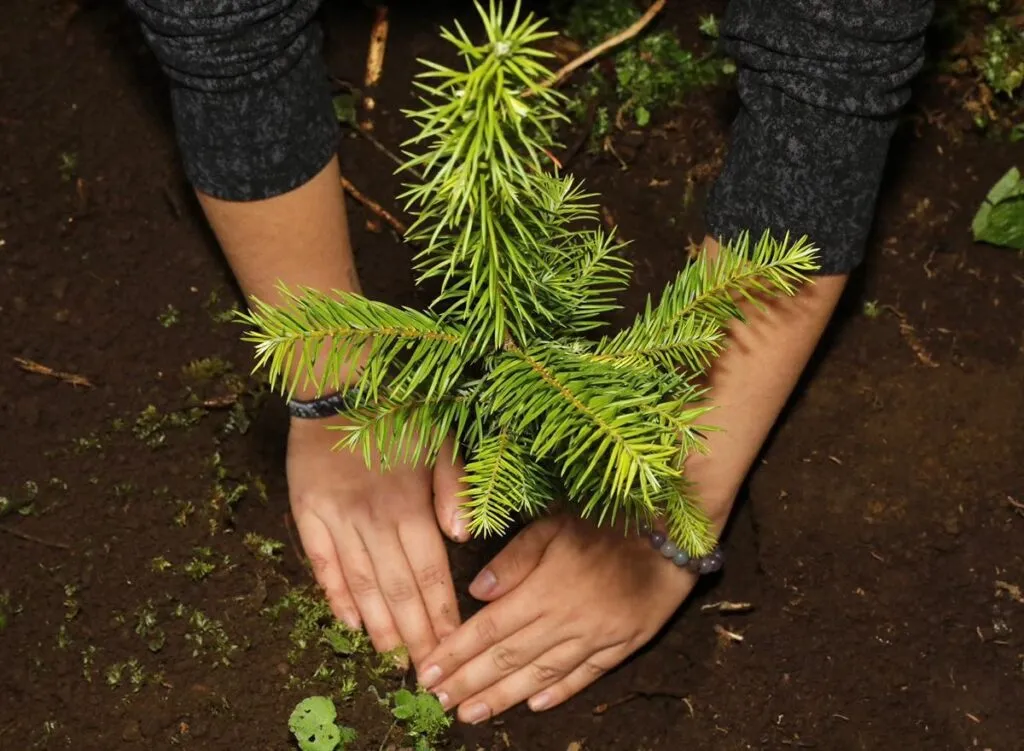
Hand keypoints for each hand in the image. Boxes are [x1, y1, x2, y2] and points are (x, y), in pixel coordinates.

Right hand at [286, 414, 468, 668]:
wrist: (338, 380)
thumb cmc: (400, 408)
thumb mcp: (442, 439)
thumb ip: (456, 488)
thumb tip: (463, 538)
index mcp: (410, 505)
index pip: (430, 575)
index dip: (440, 616)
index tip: (451, 647)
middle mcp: (373, 520)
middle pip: (398, 591)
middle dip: (414, 635)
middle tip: (426, 672)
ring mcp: (337, 519)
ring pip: (361, 585)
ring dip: (378, 626)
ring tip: (391, 658)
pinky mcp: (307, 512)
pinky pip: (321, 563)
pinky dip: (335, 594)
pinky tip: (348, 622)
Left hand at [417, 514, 698, 722]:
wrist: (672, 533)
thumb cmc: (606, 521)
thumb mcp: (554, 523)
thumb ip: (514, 558)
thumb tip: (477, 591)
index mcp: (545, 589)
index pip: (489, 629)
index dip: (457, 654)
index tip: (428, 673)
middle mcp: (566, 620)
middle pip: (508, 658)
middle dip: (469, 682)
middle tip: (438, 703)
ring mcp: (595, 637)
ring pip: (542, 674)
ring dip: (504, 697)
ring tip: (472, 714)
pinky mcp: (622, 645)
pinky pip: (585, 675)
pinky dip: (559, 692)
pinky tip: (534, 706)